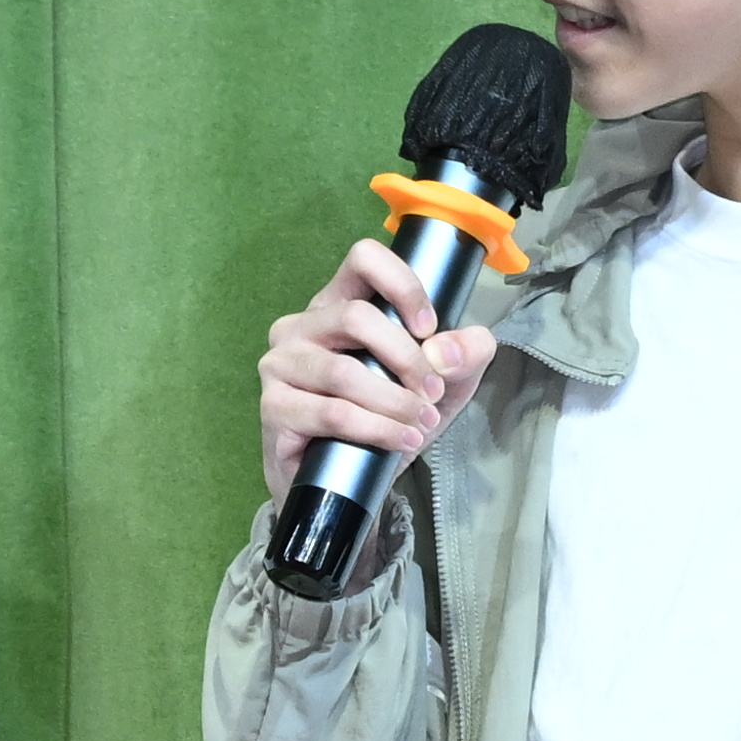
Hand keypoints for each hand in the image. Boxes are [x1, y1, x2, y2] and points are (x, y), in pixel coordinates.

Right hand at [257, 234, 499, 498]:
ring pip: (343, 372)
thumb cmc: (388, 417)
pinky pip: (331, 413)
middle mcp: (303, 325)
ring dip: (394, 402)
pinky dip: (375, 429)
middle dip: (408, 360)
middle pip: (357, 317)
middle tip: (433, 394)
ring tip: (421, 424)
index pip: (363, 259)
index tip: (429, 327)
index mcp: (340, 303)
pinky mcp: (274, 407)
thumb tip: (447, 351)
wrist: (346, 482)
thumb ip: (466, 356)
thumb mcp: (446, 384)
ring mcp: (281, 364)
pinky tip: (400, 441)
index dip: (402, 285)